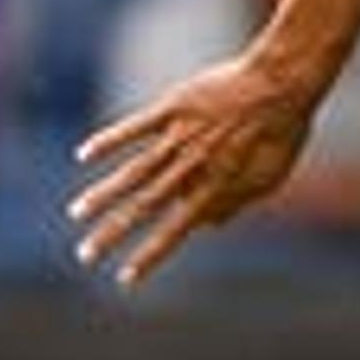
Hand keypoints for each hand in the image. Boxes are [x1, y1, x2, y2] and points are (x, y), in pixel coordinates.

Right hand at [69, 55, 320, 289]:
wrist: (283, 80)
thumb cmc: (281, 130)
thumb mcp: (269, 175)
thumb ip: (236, 202)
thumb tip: (208, 226)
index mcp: (216, 187)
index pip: (175, 231)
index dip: (149, 256)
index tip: (124, 279)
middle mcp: (192, 166)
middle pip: (144, 206)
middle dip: (112, 233)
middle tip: (84, 255)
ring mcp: (180, 136)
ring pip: (133, 170)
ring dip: (103, 194)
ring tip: (77, 213)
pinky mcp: (173, 107)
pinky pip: (134, 126)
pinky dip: (109, 140)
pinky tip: (84, 155)